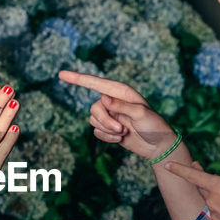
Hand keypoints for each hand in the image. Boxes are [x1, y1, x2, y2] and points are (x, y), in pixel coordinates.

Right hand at [56, 71, 175, 158]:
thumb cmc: (154, 125)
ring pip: (93, 120)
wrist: (158, 145)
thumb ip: (121, 106)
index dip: (77, 79)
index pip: (95, 83)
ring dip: (107, 130)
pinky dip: (107, 138)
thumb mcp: (141, 114)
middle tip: (121, 130)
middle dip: (105, 121)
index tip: (61, 74)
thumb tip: (103, 99)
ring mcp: (110, 115)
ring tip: (124, 134)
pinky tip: (120, 140)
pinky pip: (96, 132)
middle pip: (94, 108)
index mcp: (121, 92)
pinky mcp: (108, 128)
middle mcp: (113, 101)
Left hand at [164, 132, 219, 219]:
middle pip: (201, 187)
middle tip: (198, 166)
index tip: (167, 164)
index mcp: (219, 188)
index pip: (194, 176)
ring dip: (214, 195)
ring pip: (211, 202)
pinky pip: (217, 215)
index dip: (179, 169)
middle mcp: (213, 202)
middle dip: (198, 176)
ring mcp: (216, 217)